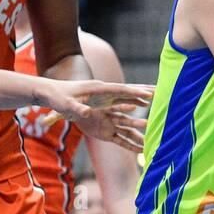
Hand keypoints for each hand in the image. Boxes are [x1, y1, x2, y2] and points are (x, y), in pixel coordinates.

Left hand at [33, 79, 153, 151]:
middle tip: (161, 93)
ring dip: (142, 105)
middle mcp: (105, 95)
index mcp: (97, 90)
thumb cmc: (58, 98)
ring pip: (128, 104)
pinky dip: (133, 117)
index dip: (134, 92)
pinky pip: (121, 116)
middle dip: (144, 94)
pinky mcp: (103, 114)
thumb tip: (85, 113)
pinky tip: (142, 122)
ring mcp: (105, 104)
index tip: (149, 92)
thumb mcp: (65, 105)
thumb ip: (75, 109)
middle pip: (128, 94)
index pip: (120, 90)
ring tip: (158, 106)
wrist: (52, 94)